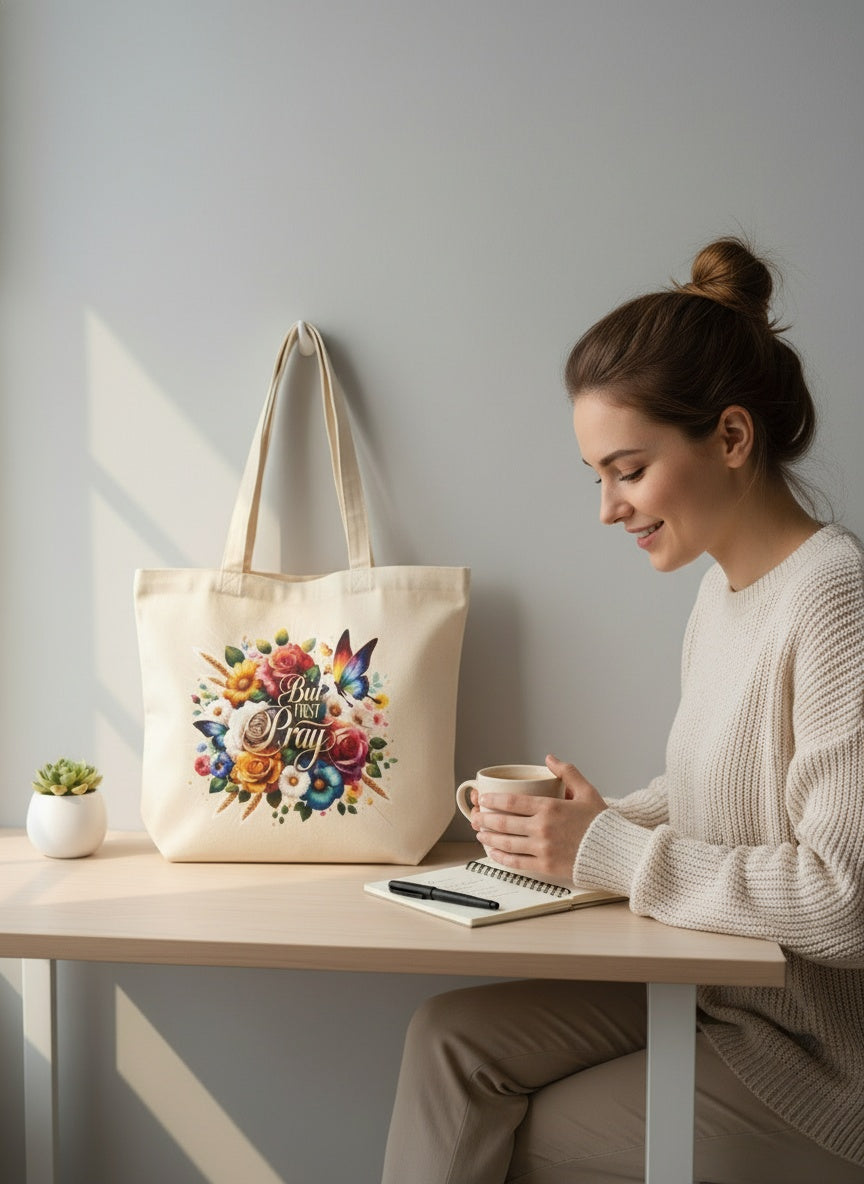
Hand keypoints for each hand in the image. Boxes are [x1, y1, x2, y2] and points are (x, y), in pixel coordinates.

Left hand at [471, 755, 606, 882]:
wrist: (616, 852)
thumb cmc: (602, 823)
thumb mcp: (587, 791)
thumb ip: (567, 772)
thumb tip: (550, 758)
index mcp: (550, 807)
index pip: (511, 802)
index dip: (492, 801)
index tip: (483, 800)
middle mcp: (542, 828)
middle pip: (504, 823)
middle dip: (485, 820)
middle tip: (475, 817)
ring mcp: (543, 848)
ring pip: (506, 843)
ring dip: (489, 838)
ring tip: (480, 833)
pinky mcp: (546, 866)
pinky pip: (516, 862)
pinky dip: (501, 857)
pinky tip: (493, 852)